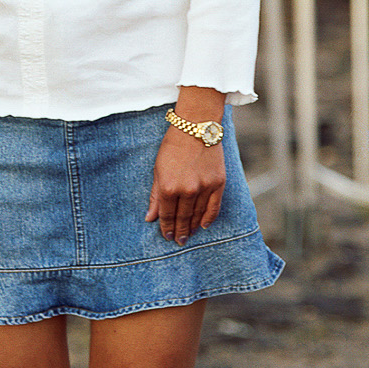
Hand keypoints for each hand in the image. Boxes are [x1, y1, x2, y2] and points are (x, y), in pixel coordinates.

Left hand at [148, 102, 229, 242]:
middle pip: (182, 218)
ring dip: (192, 227)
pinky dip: (209, 218)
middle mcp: (187, 190)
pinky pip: (214, 207)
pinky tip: (204, 225)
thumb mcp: (158, 170)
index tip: (166, 236)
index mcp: (168, 187)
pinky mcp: (218, 182)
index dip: (166, 228)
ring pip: (198, 214)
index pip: (167, 215)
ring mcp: (204, 187)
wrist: (196, 127)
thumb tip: (150, 218)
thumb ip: (155, 196)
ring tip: (189, 235)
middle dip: (179, 231)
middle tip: (179, 241)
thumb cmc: (173, 146)